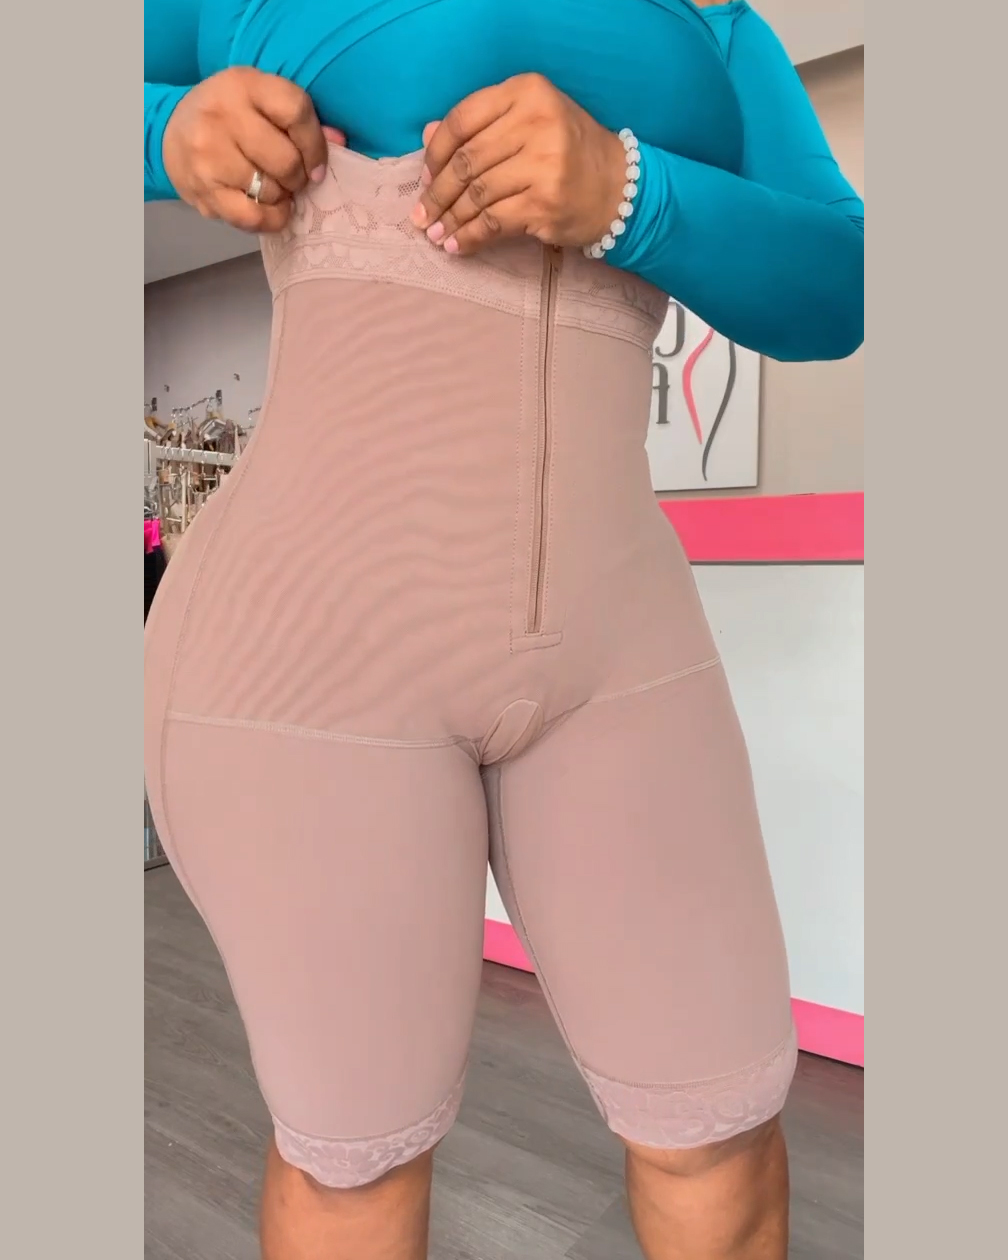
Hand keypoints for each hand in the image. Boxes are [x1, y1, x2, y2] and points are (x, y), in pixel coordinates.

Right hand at [162, 68, 346, 232]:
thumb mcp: (261, 101)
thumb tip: (340, 142)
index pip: (296, 111)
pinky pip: (251, 218)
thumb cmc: (231, 117)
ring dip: (282, 197)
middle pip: (285, 160)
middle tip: (293, 179)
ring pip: (270, 191)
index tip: (317, 165)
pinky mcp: (203, 189)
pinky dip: (270, 220)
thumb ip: (300, 120)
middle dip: (298, 177)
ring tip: (275, 188)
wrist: (171, 132)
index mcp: (244, 84)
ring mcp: (208, 154)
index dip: (316, 145)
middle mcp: (222, 115)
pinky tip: (272, 210)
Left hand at [410, 74, 626, 255]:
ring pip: (477, 194)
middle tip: (422, 216)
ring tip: (435, 235)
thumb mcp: (529, 123)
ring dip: (450, 219)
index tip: (425, 177)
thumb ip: (481, 126)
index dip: (436, 152)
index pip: (463, 119)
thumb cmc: (568, 152)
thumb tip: (426, 136)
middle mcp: (536, 121)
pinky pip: (493, 221)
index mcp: (527, 92)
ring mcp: (543, 163)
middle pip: (467, 160)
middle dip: (438, 194)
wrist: (619, 187)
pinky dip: (470, 237)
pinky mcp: (545, 201)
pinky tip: (456, 245)